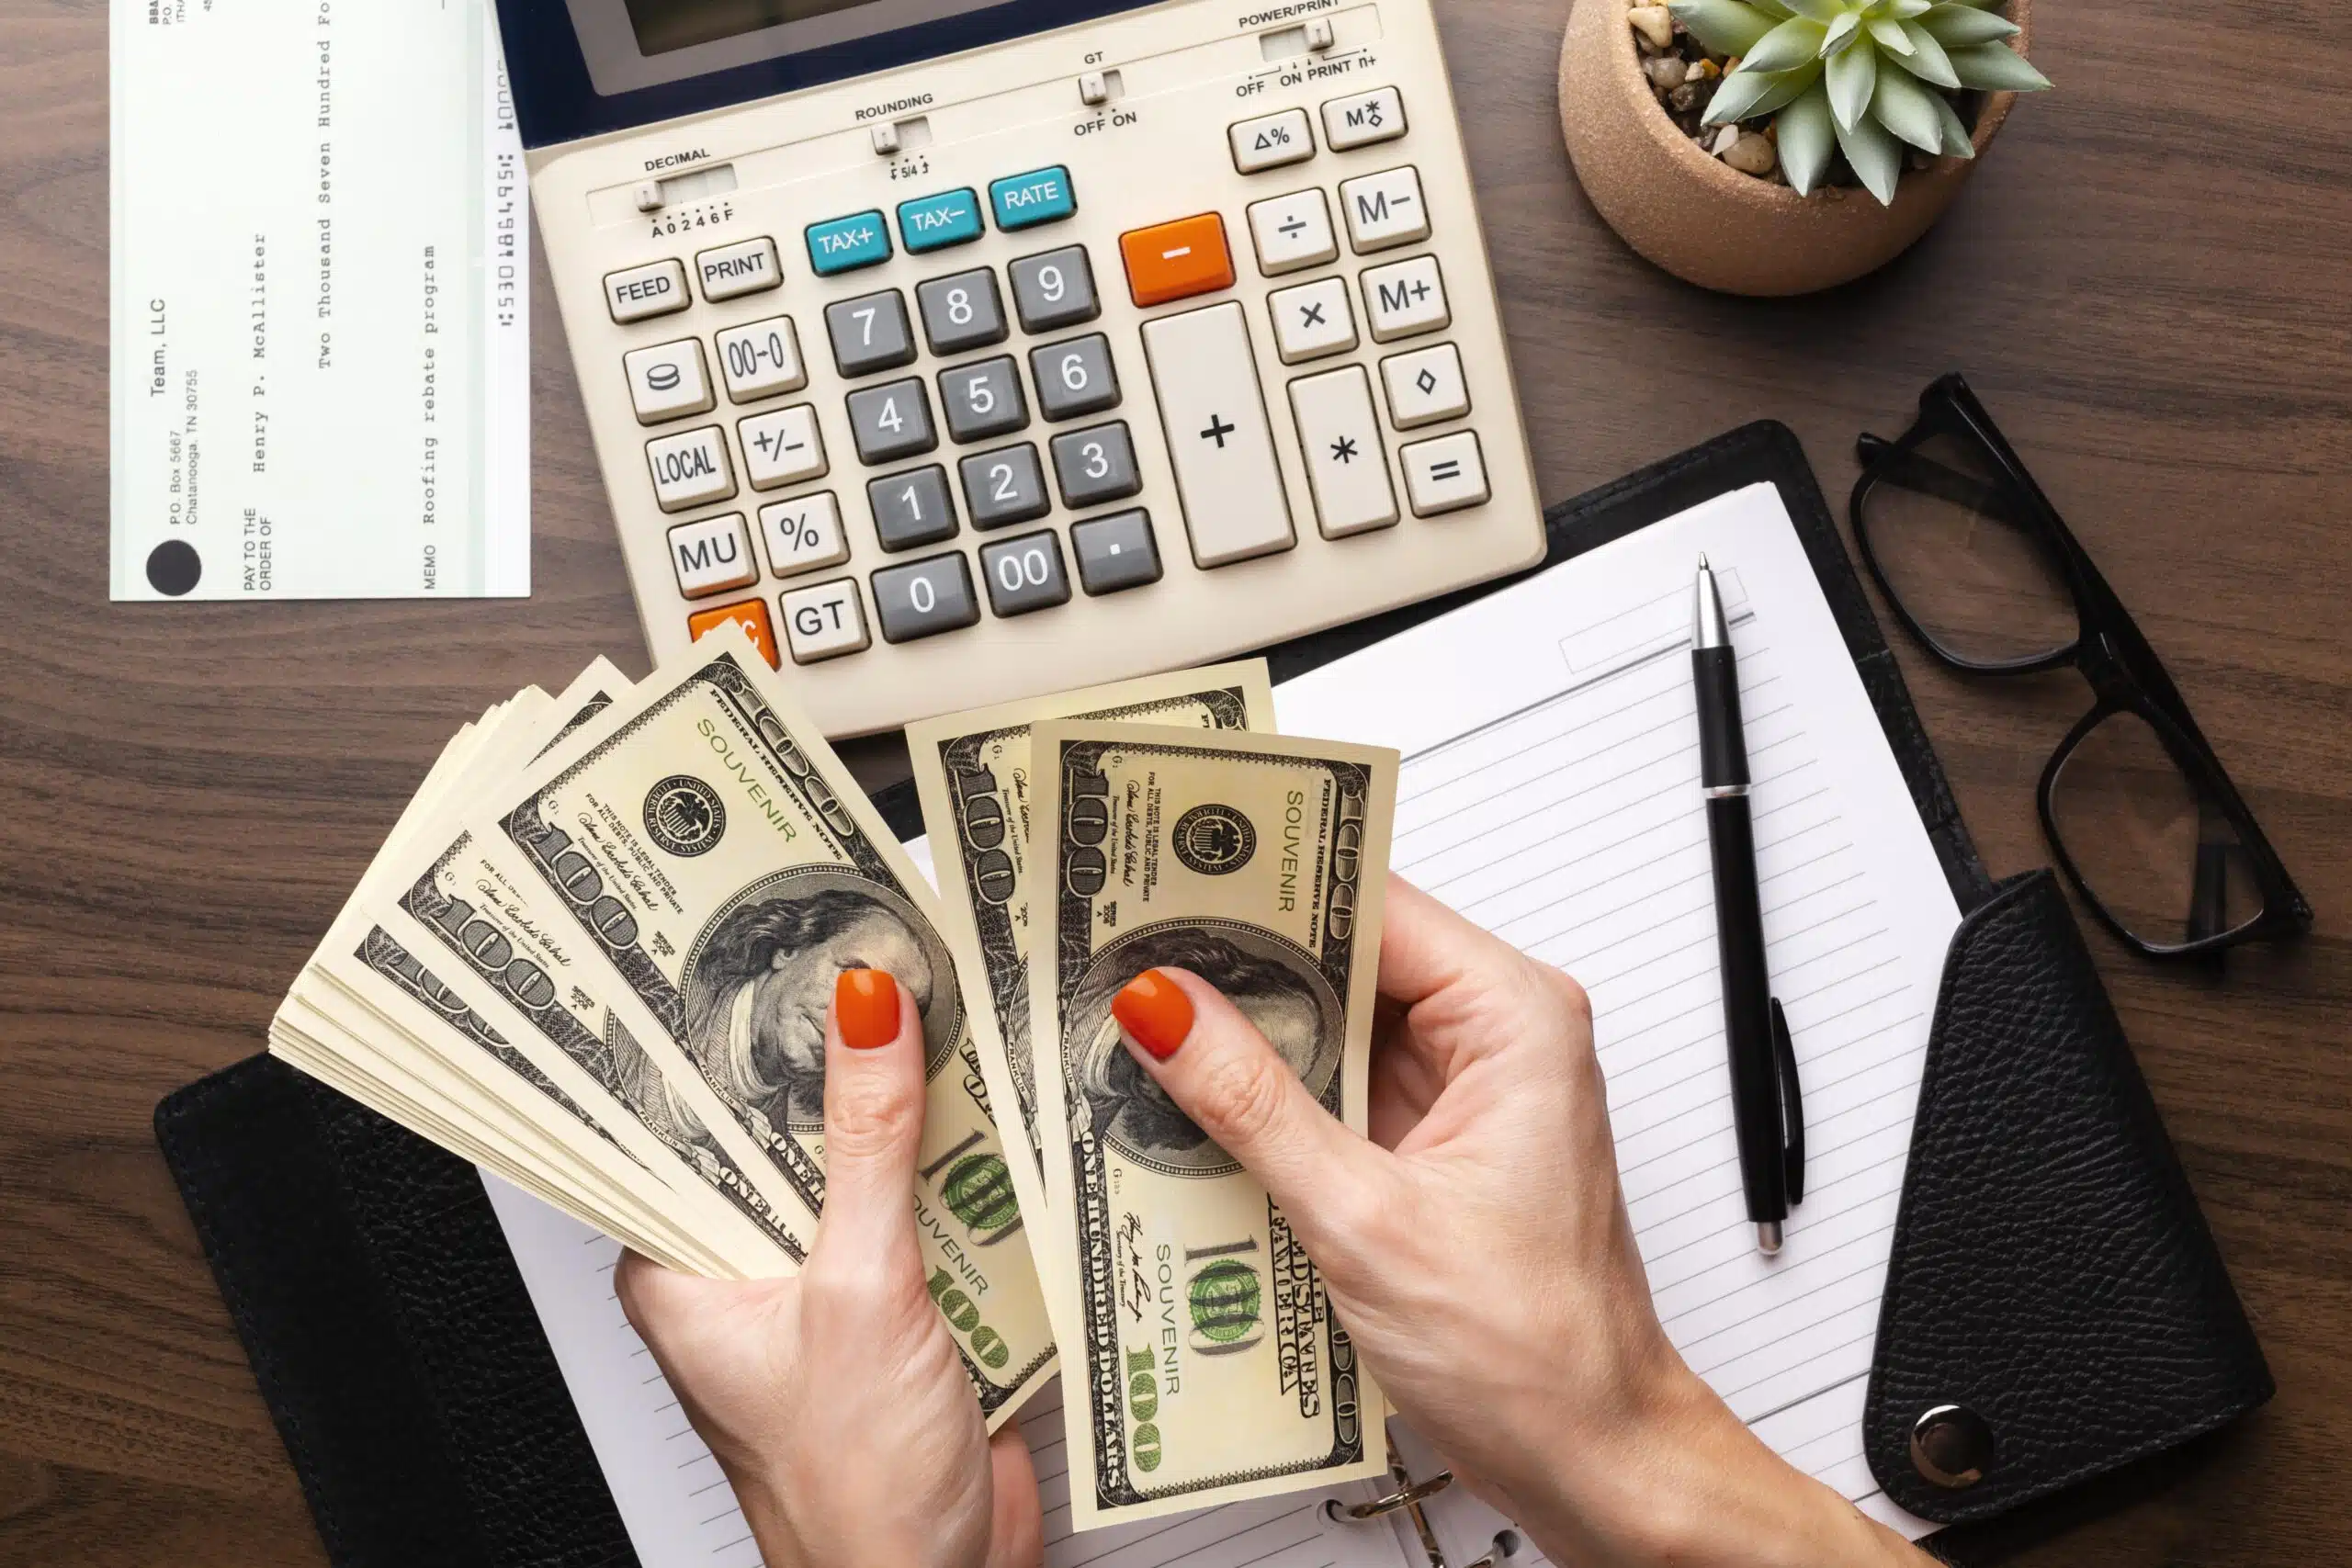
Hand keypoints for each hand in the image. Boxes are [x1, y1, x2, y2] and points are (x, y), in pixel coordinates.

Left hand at [618, 969, 1041, 1567]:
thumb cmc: (852, 1493)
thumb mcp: (860, 1291)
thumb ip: (870, 1145)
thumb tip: (865, 1014)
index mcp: (686, 1264)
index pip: (690, 1113)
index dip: (729, 1028)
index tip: (769, 942)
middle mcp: (750, 1267)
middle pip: (790, 1124)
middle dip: (843, 1053)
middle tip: (884, 953)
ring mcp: (833, 1284)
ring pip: (870, 1160)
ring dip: (916, 1108)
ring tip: (954, 1010)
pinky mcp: (909, 1304)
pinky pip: (933, 1208)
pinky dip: (969, 1166)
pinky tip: (1001, 1114)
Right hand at [1109, 878, 1928, 1567]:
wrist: (1591, 1455)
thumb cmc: (1535, 1350)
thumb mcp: (1364, 1217)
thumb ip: (1254, 1103)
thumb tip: (1168, 1006)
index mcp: (1515, 1017)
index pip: (1372, 903)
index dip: (1265, 886)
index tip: (1170, 876)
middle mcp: (1498, 1036)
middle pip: (1346, 955)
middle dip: (1239, 960)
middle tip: (1128, 953)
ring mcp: (1463, 1091)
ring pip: (1332, 1022)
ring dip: (1246, 1033)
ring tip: (1142, 1024)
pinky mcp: (1430, 1143)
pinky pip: (1336, 1087)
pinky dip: (1269, 1095)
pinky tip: (1193, 1101)